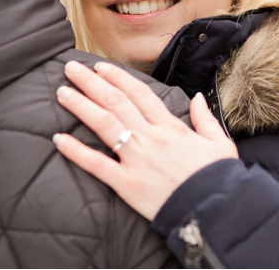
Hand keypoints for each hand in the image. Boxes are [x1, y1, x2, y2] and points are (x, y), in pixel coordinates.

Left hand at [53, 60, 238, 220]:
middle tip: (71, 69)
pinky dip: (77, 151)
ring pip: (105, 124)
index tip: (100, 66)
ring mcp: (138, 159)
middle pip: (117, 102)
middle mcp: (152, 137)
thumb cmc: (219, 178)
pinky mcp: (128, 184)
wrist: (218, 210)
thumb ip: (205, 118)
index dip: (117, 77)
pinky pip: (98, 165)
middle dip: (91, 82)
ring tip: (62, 92)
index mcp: (171, 127)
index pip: (139, 94)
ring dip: (81, 105)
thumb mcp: (219, 142)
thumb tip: (198, 98)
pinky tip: (59, 139)